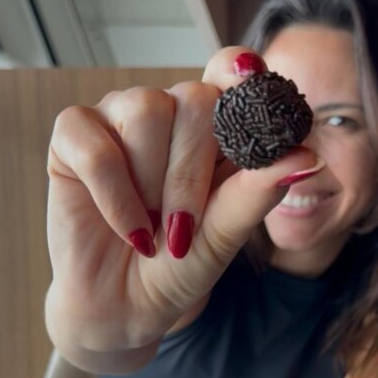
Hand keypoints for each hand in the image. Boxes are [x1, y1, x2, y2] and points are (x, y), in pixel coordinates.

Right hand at [45, 46, 315, 355]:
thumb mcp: (223, 235)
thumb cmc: (178, 266)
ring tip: (154, 229)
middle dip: (194, 172)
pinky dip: (116, 195)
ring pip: (145, 111)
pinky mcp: (72, 138)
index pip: (230, 70)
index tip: (255, 85)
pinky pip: (97, 146)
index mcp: (211, 126)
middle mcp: (166, 111)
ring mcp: (117, 119)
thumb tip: (306, 157)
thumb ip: (257, 193)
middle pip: (193, 97)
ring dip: (154, 184)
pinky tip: (130, 231)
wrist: (126, 307)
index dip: (241, 74)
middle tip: (185, 227)